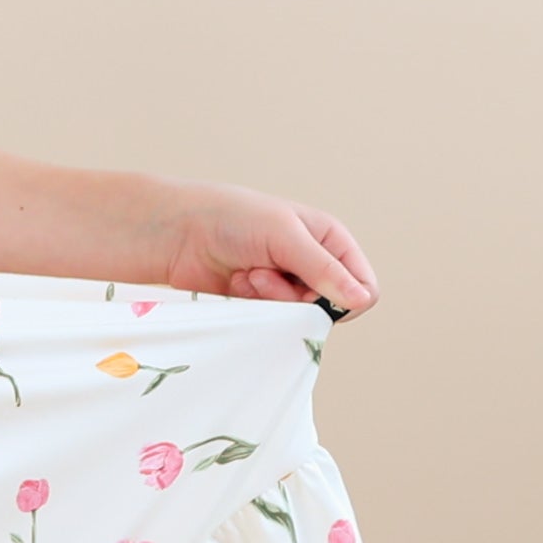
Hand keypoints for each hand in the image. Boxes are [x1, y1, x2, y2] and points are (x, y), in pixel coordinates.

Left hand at [160, 185, 377, 316]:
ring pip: (298, 319)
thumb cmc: (232, 219)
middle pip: (330, 309)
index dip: (346, 298)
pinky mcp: (259, 305)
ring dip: (270, 299)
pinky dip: (253, 306)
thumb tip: (361, 300)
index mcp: (331, 243)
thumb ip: (322, 268)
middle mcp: (313, 267)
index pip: (364, 288)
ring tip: (247, 273)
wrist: (177, 232)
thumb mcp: (284, 236)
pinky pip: (271, 323)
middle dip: (295, 296)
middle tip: (263, 273)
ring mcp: (285, 288)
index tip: (314, 292)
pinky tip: (235, 284)